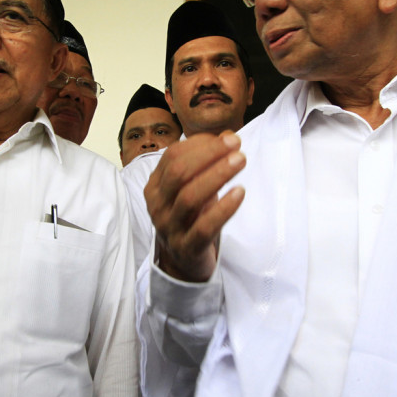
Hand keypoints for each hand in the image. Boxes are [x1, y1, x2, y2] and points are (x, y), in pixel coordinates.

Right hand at [144, 131, 245, 281]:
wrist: (183, 260)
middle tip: (236, 145)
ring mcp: (170, 227)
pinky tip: (239, 193)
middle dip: (209, 154)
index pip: (173, 156)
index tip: (229, 138)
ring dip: (217, 175)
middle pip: (179, 173)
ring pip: (190, 197)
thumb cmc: (190, 217)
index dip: (201, 144)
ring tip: (240, 161)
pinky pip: (204, 226)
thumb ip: (205, 163)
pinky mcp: (187, 247)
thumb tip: (228, 136)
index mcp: (155, 186)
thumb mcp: (191, 187)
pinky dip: (223, 208)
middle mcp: (158, 205)